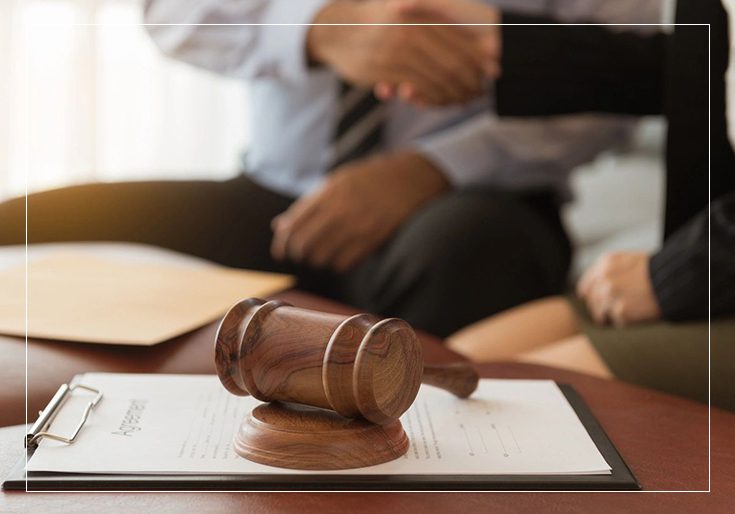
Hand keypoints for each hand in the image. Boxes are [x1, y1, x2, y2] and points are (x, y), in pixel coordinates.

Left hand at [271, 152, 448, 271]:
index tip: (281, 252)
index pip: (294, 224)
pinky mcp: (373, 239)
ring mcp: (358, 225)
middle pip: (304, 244)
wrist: (410, 178)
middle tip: (301, 255)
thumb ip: (308, 204)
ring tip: (321, 256)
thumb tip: (279, 225)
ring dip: (317, 260)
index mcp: (329, 192)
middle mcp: (341, 209)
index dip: (282, 243)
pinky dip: (337, 264)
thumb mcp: (336, 182)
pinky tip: (339, 257)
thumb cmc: (370, 179)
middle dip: (298, 254)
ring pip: (322, 257)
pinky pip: (344, 263)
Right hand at [307, 0, 498, 105]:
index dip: (478, 57)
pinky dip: (431, 98)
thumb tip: (476, 44)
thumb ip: (434, 17)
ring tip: (464, 100)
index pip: (458, 38)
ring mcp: (395, 49)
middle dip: (469, 80)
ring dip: (453, 94)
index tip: (494, 71)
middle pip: (451, 61)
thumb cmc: (379, 21)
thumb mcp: (405, 8)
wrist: (337, 30)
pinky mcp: (384, 69)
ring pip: (436, 78)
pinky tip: (439, 103)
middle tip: (480, 92)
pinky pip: (417, 89)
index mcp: (420, 10)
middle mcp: (409, 27)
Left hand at [577, 252, 661, 326]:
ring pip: (600, 313)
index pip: (585, 287)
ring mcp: (611, 296)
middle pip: (592, 301)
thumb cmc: (656, 270)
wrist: (676, 279)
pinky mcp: (621, 311)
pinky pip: (615, 322)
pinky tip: (636, 314)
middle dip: (600, 308)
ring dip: (609, 317)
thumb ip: (608, 271)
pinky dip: (624, 321)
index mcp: (605, 264)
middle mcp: (604, 279)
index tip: (594, 304)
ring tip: (625, 314)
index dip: (590, 297)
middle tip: (612, 312)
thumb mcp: (628, 260)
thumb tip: (586, 291)